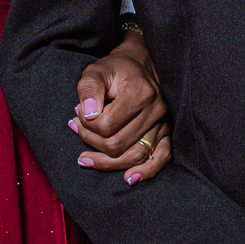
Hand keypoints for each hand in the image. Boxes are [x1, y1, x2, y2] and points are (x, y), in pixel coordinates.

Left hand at [70, 30, 170, 184]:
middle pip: (117, 144)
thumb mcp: (95, 70)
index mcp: (140, 92)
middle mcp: (155, 110)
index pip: (107, 125)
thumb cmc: (115, 69)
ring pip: (134, 156)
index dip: (86, 125)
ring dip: (106, 161)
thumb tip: (87, 114)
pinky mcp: (166, 133)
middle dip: (91, 141)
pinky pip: (161, 158)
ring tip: (86, 156)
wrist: (139, 64)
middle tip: (78, 128)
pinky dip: (146, 172)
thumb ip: (88, 88)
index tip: (78, 113)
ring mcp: (163, 124)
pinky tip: (128, 178)